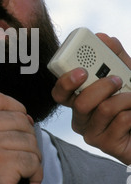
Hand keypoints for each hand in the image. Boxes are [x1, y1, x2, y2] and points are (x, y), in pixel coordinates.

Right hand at [0, 92, 41, 183]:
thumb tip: (23, 117)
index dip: (16, 108)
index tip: (20, 121)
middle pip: (19, 119)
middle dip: (27, 139)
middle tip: (20, 157)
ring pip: (29, 141)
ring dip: (32, 159)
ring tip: (21, 173)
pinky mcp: (1, 164)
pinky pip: (33, 161)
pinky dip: (34, 175)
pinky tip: (23, 183)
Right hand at [51, 33, 130, 164]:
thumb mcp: (126, 73)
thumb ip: (115, 56)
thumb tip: (104, 37)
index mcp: (79, 99)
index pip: (60, 93)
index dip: (65, 82)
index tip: (81, 71)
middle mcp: (81, 117)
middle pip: (79, 103)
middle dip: (100, 88)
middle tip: (116, 79)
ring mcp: (92, 133)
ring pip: (102, 110)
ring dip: (125, 98)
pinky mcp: (107, 145)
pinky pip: (120, 121)